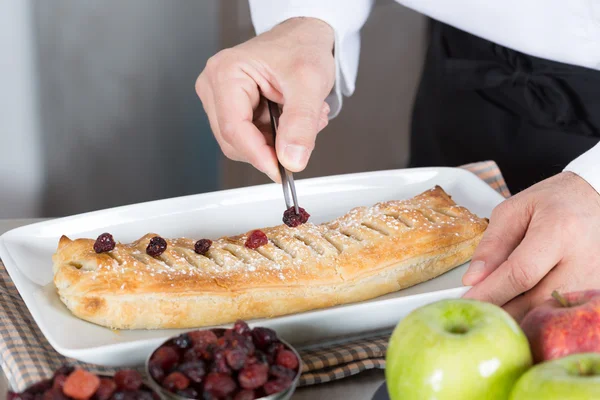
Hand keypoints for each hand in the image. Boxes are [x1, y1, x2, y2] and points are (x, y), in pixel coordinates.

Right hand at [195, 18, 334, 181]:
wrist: (304, 37)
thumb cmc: (301, 47)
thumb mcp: (309, 83)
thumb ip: (300, 123)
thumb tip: (291, 159)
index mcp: (225, 73)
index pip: (234, 129)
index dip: (259, 155)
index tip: (281, 170)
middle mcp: (215, 87)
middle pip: (235, 141)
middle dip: (272, 146)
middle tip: (303, 134)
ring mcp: (222, 100)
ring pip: (245, 144)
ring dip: (278, 141)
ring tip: (303, 117)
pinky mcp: (234, 110)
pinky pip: (252, 139)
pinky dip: (277, 137)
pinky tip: (292, 118)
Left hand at [462, 172, 599, 320]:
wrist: (598, 199)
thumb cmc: (558, 201)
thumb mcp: (515, 210)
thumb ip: (493, 245)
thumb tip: (474, 280)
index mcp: (561, 231)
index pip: (520, 274)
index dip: (490, 292)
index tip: (467, 301)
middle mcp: (584, 260)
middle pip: (534, 302)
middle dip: (500, 307)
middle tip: (477, 305)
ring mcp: (595, 279)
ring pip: (546, 312)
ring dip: (518, 312)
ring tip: (499, 298)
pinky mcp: (596, 290)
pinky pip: (559, 311)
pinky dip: (537, 310)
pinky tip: (523, 299)